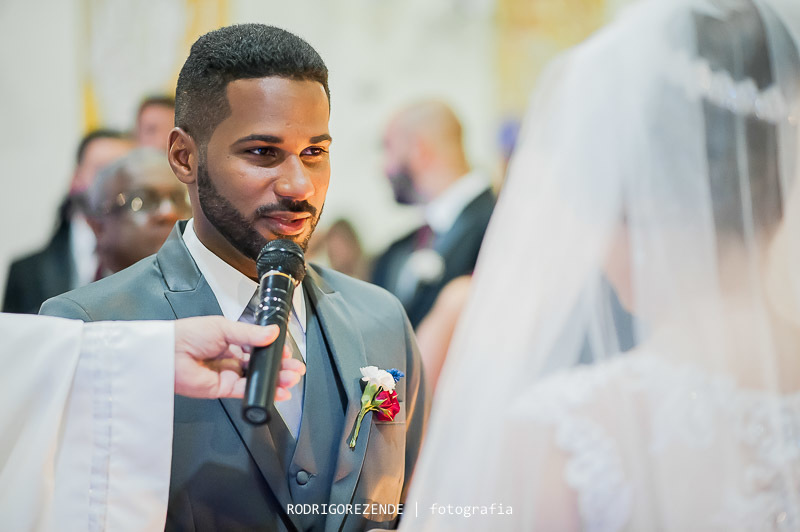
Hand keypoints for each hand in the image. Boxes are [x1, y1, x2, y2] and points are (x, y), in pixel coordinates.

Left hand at [174, 316, 305, 398]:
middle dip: (280, 368)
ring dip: (275, 381)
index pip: (258, 347)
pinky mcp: (222, 389)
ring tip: (290, 380)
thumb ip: (250, 334)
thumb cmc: (187, 334)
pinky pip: (246, 391)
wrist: (167, 353)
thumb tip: (273, 333)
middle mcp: (230, 358)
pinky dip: (262, 392)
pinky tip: (276, 392)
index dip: (274, 352)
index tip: (287, 353)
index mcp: (230, 340)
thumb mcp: (223, 327)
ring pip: (256, 379)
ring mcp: (227, 374)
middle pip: (260, 365)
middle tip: (295, 370)